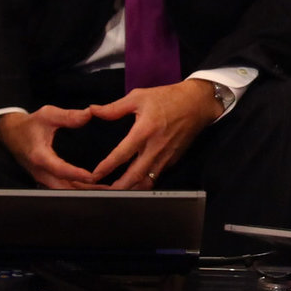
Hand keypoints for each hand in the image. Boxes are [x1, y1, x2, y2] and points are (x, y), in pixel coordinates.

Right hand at [0, 105, 100, 188]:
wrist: (11, 133)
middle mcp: (40, 171)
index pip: (60, 169)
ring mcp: (42, 178)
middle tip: (107, 189)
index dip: (76, 174)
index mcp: (39, 156)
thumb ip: (68, 116)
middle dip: (85, 190)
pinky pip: (63, 188)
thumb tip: (88, 114)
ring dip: (84, 192)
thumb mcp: (47, 114)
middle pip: (64, 187)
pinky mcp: (45, 180)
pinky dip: (78, 189)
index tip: (93, 176)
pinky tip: (94, 188)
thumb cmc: (30, 124)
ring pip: (64, 191)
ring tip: (106, 191)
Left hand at [85, 80, 220, 189]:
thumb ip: (114, 108)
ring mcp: (166, 157)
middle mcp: (156, 147)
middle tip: (102, 193)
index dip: (107, 166)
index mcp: (145, 130)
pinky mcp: (172, 160)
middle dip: (119, 188)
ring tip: (115, 194)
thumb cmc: (168, 98)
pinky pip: (155, 177)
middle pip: (136, 176)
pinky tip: (132, 185)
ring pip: (147, 182)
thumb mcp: (139, 97)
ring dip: (131, 190)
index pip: (123, 154)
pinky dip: (143, 184)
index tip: (95, 175)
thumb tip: (93, 110)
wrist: (197, 103)